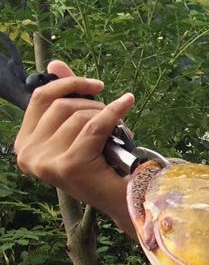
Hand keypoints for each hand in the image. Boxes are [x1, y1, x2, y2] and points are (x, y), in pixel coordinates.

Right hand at [13, 60, 135, 231]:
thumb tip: (55, 64)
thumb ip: (65, 96)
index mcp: (24, 145)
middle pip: (61, 106)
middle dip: (93, 105)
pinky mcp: (70, 165)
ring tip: (120, 133)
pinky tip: (128, 103)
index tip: (95, 85)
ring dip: (106, 117)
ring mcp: (47, 162)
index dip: (68, 84)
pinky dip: (115, 113)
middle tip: (114, 118)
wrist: (124, 200)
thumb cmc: (103, 164)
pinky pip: (95, 126)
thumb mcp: (79, 128)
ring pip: (79, 116)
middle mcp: (28, 155)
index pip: (40, 98)